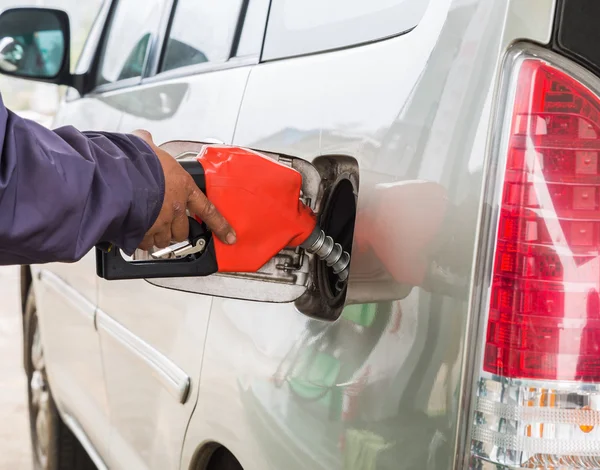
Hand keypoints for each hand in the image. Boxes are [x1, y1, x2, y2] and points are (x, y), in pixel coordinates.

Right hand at [132, 130, 235, 249]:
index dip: (220, 225)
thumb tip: (143, 138)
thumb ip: (148, 144)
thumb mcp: (147, 146)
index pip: (208, 210)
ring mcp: (159, 221)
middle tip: (169, 226)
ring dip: (158, 236)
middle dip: (176, 231)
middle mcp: (175, 208)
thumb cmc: (135, 159)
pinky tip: (135, 233)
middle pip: (182, 231)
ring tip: (149, 229)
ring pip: (164, 239)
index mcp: (183, 186)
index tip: (229, 236)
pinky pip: (145, 242)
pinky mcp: (143, 231)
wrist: (117, 174)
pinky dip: (141, 240)